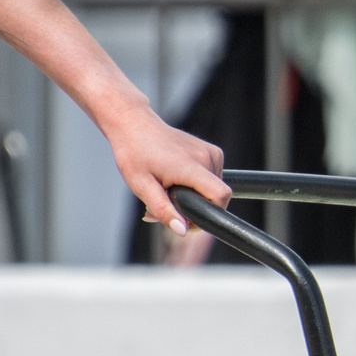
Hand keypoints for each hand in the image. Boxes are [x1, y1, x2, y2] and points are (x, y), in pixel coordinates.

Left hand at [106, 107, 230, 235]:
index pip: (220, 196)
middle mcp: (206, 157)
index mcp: (189, 166)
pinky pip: (214, 177)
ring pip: (215, 188)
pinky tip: (179, 177)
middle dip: (196, 206)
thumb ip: (163, 210)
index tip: (189, 218)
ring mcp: (211, 151)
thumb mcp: (141, 187)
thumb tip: (182, 231)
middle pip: (216, 195)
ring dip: (197, 195)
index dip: (211, 214)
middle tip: (167, 202)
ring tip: (171, 188)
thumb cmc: (134, 154)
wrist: (134, 125)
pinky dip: (200, 183)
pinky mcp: (212, 150)